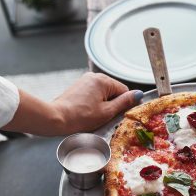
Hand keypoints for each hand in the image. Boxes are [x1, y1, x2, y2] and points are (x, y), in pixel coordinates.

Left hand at [3, 72, 142, 135]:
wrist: (57, 118)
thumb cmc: (80, 117)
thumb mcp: (107, 112)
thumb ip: (124, 103)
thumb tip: (139, 94)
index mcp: (103, 80)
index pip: (124, 91)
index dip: (122, 105)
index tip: (115, 115)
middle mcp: (94, 76)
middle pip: (114, 92)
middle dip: (111, 104)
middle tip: (102, 117)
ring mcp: (85, 81)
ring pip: (104, 94)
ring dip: (102, 105)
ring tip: (93, 116)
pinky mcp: (78, 87)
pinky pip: (94, 95)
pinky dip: (94, 104)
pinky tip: (87, 113)